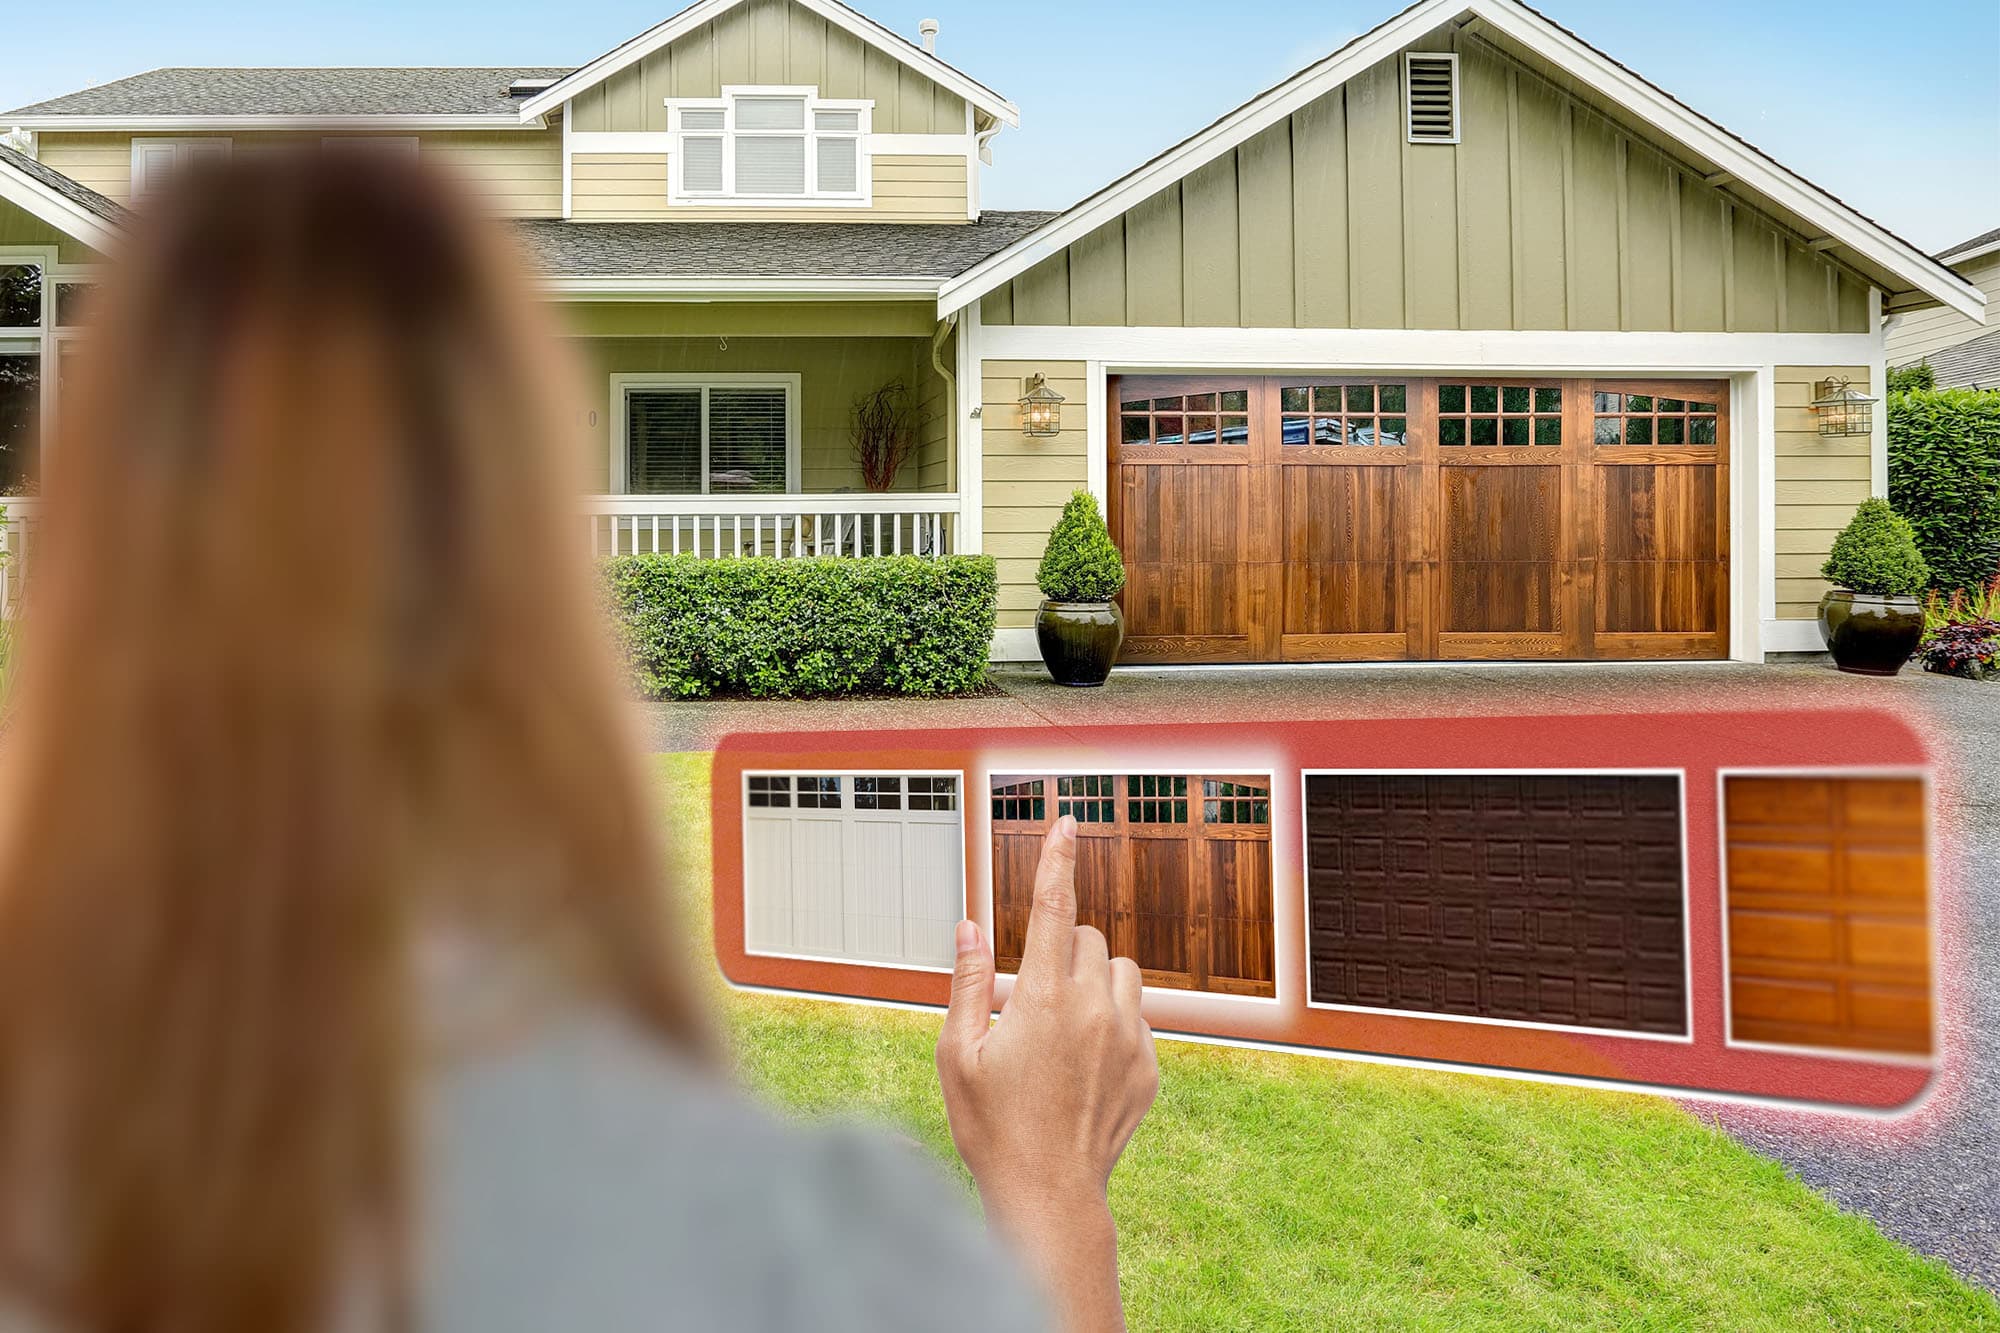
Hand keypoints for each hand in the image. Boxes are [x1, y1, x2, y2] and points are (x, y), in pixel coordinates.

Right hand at [936, 815, 1157, 1331]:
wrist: (1049, 1195)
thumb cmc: (991, 1127)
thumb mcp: (956, 1054)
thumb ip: (968, 982)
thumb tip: (969, 924)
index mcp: (1043, 1000)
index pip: (1051, 909)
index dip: (1057, 860)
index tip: (1067, 821)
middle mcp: (1094, 1010)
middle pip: (1086, 938)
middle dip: (1058, 952)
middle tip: (1029, 1003)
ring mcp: (1130, 1038)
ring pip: (1120, 972)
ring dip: (1093, 983)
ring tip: (1061, 1032)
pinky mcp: (1150, 1066)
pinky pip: (1137, 1017)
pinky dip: (1112, 1025)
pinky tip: (1082, 1069)